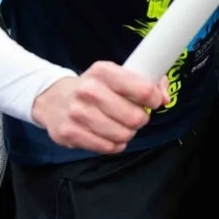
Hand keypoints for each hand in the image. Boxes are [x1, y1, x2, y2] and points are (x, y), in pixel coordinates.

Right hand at [31, 62, 168, 153]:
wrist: (53, 98)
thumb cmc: (94, 86)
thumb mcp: (117, 75)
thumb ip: (148, 82)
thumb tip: (165, 98)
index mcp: (103, 71)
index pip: (143, 89)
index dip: (154, 99)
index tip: (153, 101)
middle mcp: (89, 90)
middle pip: (135, 117)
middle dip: (141, 119)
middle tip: (135, 116)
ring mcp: (77, 113)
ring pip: (123, 134)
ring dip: (128, 133)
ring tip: (121, 125)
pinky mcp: (69, 134)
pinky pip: (108, 147)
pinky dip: (115, 144)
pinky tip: (109, 135)